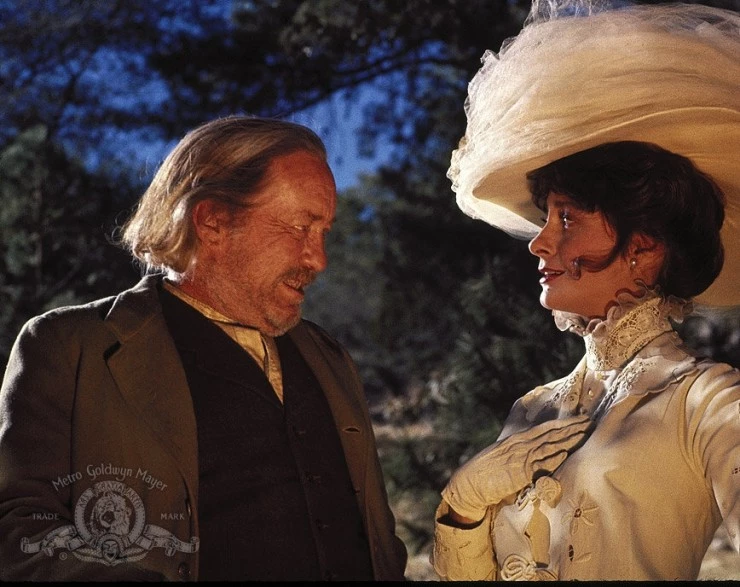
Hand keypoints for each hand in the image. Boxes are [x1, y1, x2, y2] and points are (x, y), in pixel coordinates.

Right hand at [442, 415, 591, 521]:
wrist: (471, 483)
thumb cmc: (485, 471)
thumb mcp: (503, 455)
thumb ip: (519, 451)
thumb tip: (535, 452)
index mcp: (517, 439)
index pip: (545, 428)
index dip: (564, 423)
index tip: (579, 419)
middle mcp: (520, 445)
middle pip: (551, 434)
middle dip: (572, 427)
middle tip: (589, 422)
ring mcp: (521, 458)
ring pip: (549, 446)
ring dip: (568, 440)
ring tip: (584, 433)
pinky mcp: (520, 473)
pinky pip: (540, 465)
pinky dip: (553, 459)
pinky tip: (565, 454)